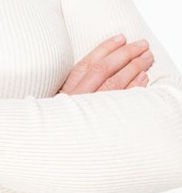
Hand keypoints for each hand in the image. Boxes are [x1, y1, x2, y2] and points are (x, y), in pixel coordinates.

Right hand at [36, 34, 153, 192]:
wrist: (45, 154)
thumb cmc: (54, 129)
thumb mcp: (55, 105)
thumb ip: (71, 90)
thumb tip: (91, 71)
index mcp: (65, 91)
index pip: (88, 63)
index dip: (105, 48)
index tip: (121, 37)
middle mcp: (77, 99)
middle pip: (104, 70)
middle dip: (125, 55)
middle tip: (142, 45)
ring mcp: (89, 112)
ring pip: (115, 84)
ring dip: (134, 69)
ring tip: (147, 58)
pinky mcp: (100, 125)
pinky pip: (121, 104)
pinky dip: (134, 90)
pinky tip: (144, 80)